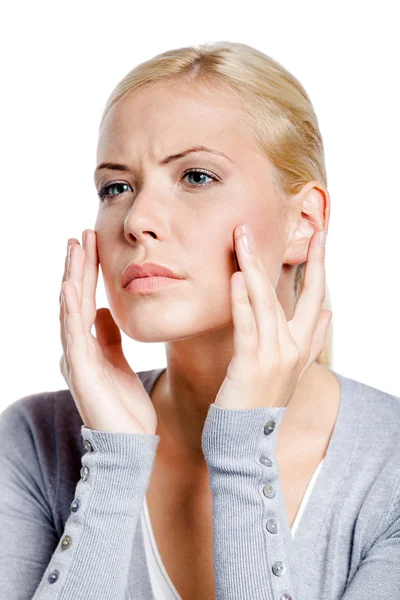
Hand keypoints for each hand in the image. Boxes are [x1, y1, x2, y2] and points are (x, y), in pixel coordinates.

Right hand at [59, 230, 157, 434]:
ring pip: (72, 311)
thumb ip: (108, 337)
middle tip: (81, 235)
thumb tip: (104, 311)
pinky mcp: (81, 373)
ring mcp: (76, 360)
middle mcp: (77, 350)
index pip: (87, 301)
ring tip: (75, 249)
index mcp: (88, 346)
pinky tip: (70, 287)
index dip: (88, 273)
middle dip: (78, 267)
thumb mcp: (118, 363)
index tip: (92, 244)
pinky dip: (70, 311)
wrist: (130, 445)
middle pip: (76, 300)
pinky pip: (75, 336)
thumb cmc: (124, 408)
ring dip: (72, 279)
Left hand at [214, 224, 331, 408]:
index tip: (321, 237)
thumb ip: (312, 340)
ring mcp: (274, 356)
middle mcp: (293, 348)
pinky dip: (242, 301)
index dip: (319, 266)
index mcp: (302, 346)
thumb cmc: (263, 400)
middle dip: (287, 258)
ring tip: (244, 238)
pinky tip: (237, 277)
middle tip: (274, 225)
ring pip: (266, 303)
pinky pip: (247, 326)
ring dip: (254, 268)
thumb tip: (331, 313)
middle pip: (293, 295)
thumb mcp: (294, 370)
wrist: (245, 440)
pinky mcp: (251, 364)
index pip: (316, 298)